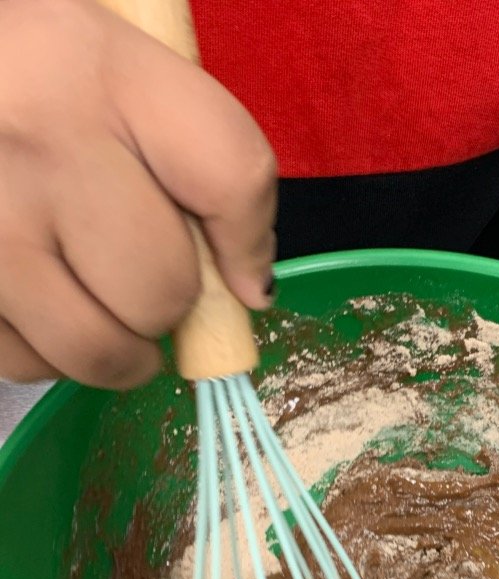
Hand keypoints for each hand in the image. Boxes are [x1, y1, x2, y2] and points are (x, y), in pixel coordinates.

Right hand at [0, 0, 275, 388]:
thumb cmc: (33, 82)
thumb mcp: (115, 74)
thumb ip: (192, 156)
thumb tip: (249, 289)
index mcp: (100, 72)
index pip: (232, 179)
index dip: (249, 247)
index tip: (242, 277)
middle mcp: (33, 143)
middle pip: (163, 291)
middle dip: (167, 305)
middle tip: (140, 276)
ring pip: (95, 348)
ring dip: (114, 348)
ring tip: (95, 302)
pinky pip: (24, 363)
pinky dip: (46, 353)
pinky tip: (39, 302)